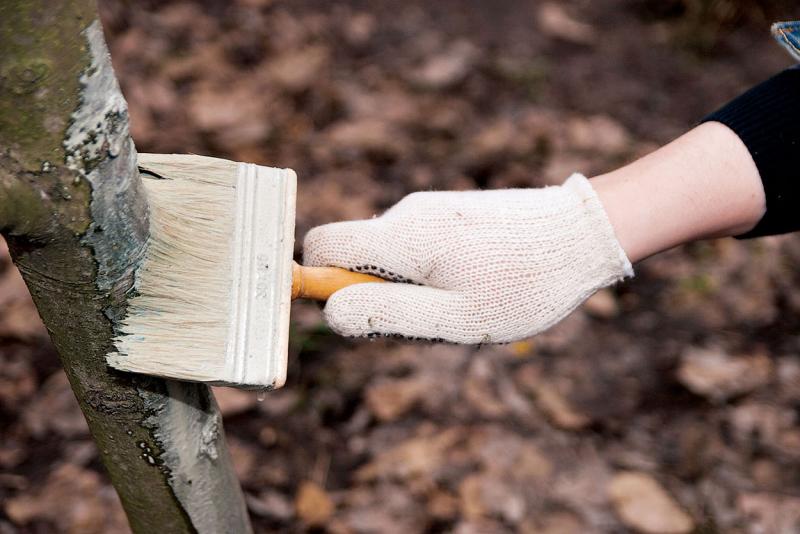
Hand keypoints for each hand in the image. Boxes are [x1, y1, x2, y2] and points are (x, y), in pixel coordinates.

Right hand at [303, 174, 632, 342]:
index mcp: (402, 236)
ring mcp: (432, 208)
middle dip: (378, 295)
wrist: (588, 232)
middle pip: (357, 256)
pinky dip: (433, 273)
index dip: (320, 281)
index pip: (321, 244)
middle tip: (436, 316)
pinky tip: (480, 284)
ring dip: (412, 288)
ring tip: (468, 301)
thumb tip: (331, 312)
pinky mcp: (452, 211)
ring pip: (391, 256)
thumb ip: (386, 314)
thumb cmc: (526, 284)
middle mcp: (409, 213)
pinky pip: (419, 248)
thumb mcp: (455, 316)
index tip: (355, 309)